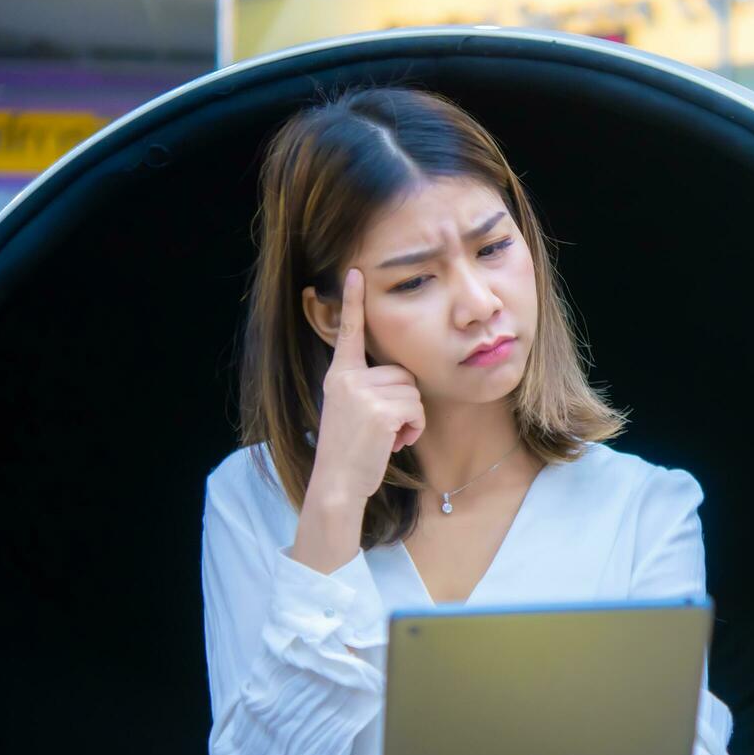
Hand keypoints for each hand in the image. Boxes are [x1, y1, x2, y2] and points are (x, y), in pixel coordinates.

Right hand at [310, 267, 425, 503]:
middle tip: (382, 428)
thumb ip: (368, 387)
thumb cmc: (351, 450)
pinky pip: (416, 410)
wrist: (337, 483)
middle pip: (403, 373)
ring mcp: (362, 394)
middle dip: (404, 402)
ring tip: (385, 436)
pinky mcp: (379, 411)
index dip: (352, 302)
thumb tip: (400, 378)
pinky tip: (392, 443)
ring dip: (410, 418)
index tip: (356, 271)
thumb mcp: (351, 410)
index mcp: (339, 375)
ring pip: (413, 392)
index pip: (348, 332)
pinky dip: (413, 429)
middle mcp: (347, 379)